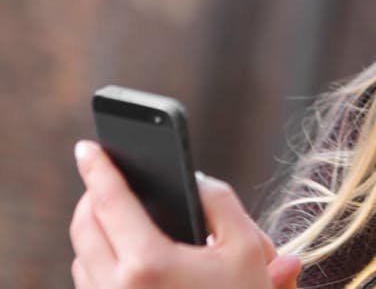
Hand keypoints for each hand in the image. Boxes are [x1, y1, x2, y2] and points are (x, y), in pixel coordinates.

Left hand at [70, 140, 301, 288]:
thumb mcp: (247, 248)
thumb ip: (220, 202)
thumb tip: (194, 181)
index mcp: (147, 263)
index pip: (109, 200)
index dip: (98, 167)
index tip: (87, 146)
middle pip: (85, 227)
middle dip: (92, 197)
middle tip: (107, 178)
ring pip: (82, 258)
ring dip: (95, 231)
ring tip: (118, 215)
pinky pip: (90, 285)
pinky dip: (100, 261)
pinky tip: (126, 255)